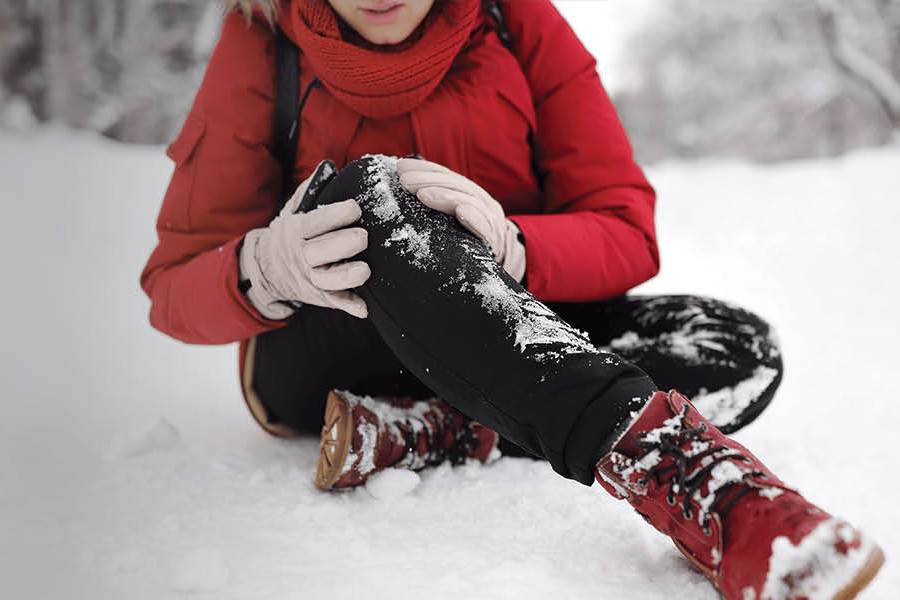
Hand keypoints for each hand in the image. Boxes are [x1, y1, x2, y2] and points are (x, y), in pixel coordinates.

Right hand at [239, 160, 370, 319]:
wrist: (267, 270)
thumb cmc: (290, 235)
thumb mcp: (292, 211)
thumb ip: (310, 191)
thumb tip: (329, 168)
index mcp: (296, 231)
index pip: (315, 222)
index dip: (335, 215)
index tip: (355, 208)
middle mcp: (301, 256)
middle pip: (319, 252)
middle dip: (342, 245)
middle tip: (363, 237)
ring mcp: (310, 278)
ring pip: (326, 280)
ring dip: (346, 277)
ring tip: (365, 270)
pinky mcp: (320, 296)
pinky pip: (334, 302)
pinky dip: (348, 306)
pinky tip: (364, 307)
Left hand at [397, 158, 525, 281]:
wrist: (500, 265)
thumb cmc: (468, 242)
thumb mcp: (451, 220)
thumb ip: (436, 206)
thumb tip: (402, 193)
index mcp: (469, 195)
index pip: (446, 176)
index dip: (425, 169)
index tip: (401, 167)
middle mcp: (481, 202)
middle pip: (455, 185)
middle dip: (428, 179)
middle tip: (405, 180)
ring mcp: (490, 220)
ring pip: (469, 201)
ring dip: (444, 196)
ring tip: (422, 194)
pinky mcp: (495, 240)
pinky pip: (485, 227)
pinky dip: (473, 218)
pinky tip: (461, 212)